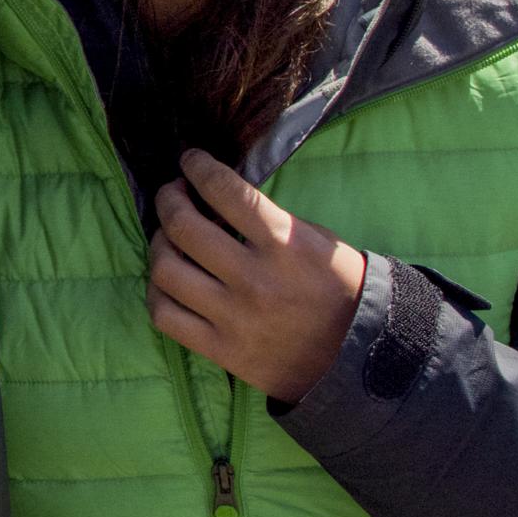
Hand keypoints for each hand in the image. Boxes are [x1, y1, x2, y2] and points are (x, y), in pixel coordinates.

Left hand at [147, 152, 366, 404]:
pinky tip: (167, 281)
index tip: (190, 160)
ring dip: (158, 244)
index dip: (199, 167)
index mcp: (285, 245)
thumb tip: (216, 195)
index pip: (226, 192)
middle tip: (172, 194)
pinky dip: (157, 292)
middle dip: (169, 199)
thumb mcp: (317, 241)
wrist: (360, 356)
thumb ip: (269, 219)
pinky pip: (165, 315)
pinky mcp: (221, 350)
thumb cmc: (339, 288)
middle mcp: (254, 280)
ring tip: (167, 237)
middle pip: (183, 227)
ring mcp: (234, 318)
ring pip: (166, 270)